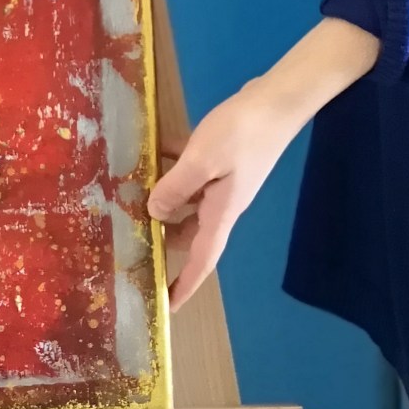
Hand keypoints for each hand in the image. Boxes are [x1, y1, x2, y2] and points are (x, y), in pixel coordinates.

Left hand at [147, 78, 303, 310]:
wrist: (278, 100)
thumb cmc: (243, 133)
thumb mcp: (202, 161)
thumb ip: (175, 188)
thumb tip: (154, 214)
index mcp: (221, 212)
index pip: (202, 261)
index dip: (185, 286)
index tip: (166, 308)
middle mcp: (223, 203)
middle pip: (189, 232)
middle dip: (164, 240)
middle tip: (131, 241)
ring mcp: (224, 180)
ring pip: (188, 201)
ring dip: (163, 201)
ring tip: (130, 198)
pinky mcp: (223, 158)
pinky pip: (191, 171)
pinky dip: (171, 167)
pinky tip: (151, 152)